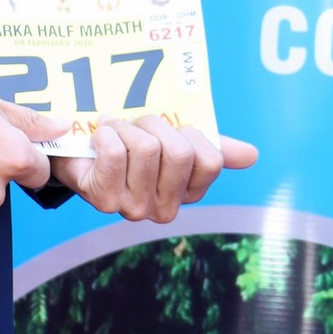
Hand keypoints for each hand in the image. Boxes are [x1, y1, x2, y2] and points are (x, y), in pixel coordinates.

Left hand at [60, 120, 258, 225]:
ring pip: (147, 150)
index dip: (190, 133)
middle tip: (138, 125)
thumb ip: (213, 146)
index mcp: (189, 192)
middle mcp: (165, 208)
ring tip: (116, 129)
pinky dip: (107, 133)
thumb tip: (252, 155)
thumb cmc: (131, 144)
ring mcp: (135, 208)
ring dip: (128, 127)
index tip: (170, 129)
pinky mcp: (104, 200)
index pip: (210, 160)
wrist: (80, 150)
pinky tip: (100, 135)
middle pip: (179, 153)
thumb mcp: (176, 140)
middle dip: (156, 125)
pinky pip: (116, 153)